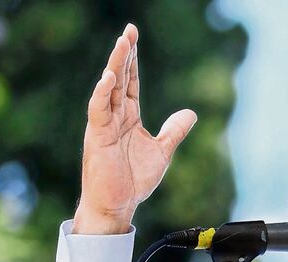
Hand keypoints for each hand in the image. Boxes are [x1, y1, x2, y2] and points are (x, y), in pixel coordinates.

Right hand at [73, 23, 196, 234]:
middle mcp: (113, 117)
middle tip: (129, 31)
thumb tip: (191, 112)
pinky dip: (101, 94)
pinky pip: (98, 110)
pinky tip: (108, 78)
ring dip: (115, 66)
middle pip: (119, 79)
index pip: (130, 82)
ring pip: (108, 89)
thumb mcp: (162, 151)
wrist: (118, 205)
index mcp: (127, 117)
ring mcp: (103, 125)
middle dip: (124, 54)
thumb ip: (173, 131)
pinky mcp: (97, 137)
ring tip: (122, 45)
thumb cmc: (133, 180)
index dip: (133, 60)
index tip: (134, 36)